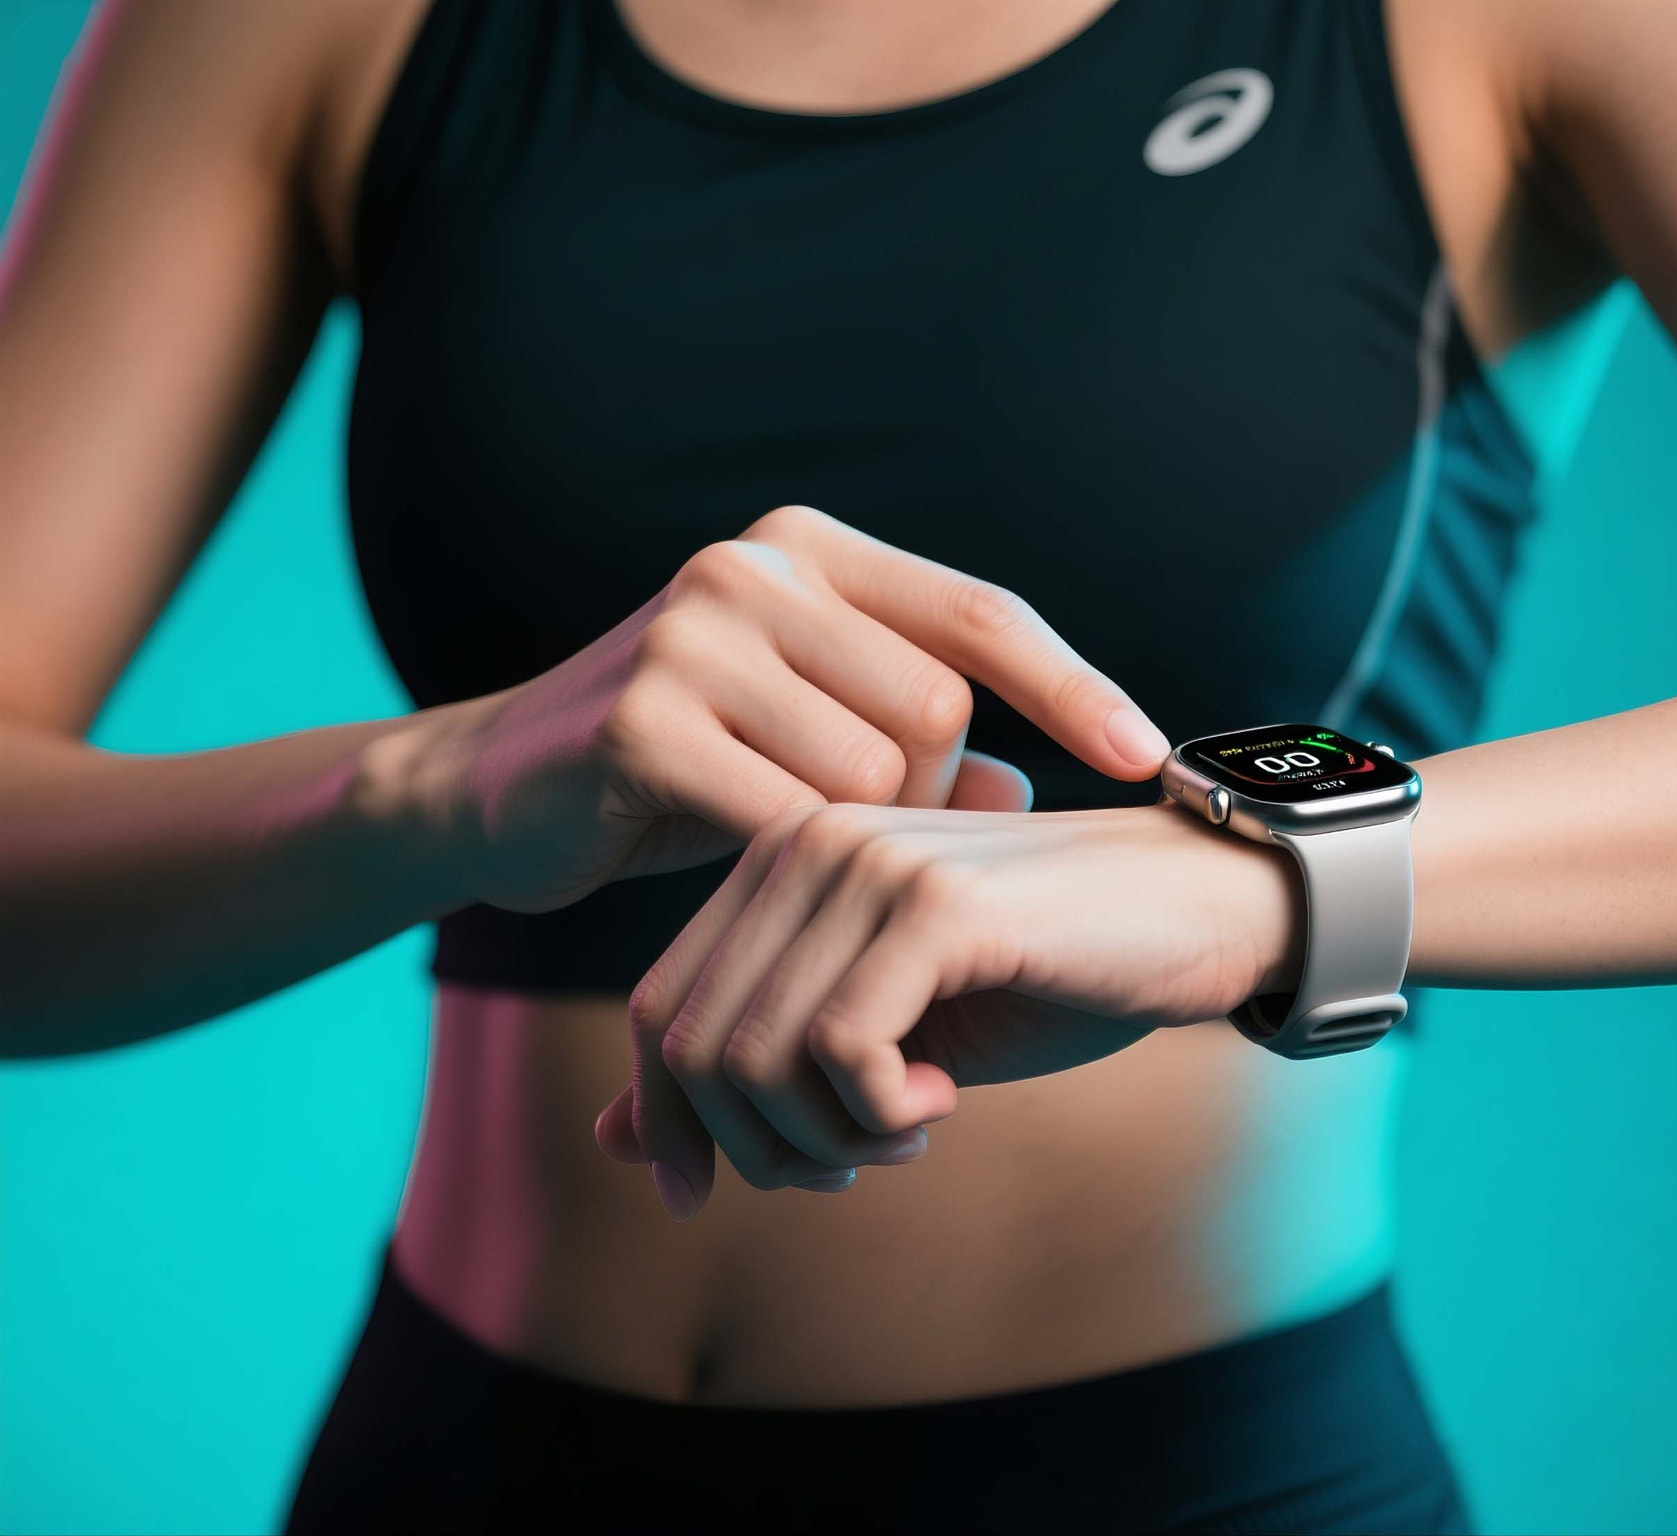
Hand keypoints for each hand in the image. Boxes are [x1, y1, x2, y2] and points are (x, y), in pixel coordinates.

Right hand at [383, 506, 1168, 911]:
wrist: (501, 791)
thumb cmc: (688, 767)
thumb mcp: (811, 738)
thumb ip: (918, 747)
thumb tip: (1021, 793)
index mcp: (811, 547)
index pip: (980, 614)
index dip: (1073, 688)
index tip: (1148, 758)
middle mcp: (755, 564)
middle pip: (936, 705)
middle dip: (922, 791)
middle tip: (849, 826)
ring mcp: (694, 632)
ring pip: (871, 768)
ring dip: (852, 833)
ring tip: (780, 833)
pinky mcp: (646, 719)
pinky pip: (788, 817)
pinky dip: (790, 860)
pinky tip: (739, 857)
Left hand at [593, 801, 1303, 1216]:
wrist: (1201, 914)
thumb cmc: (1050, 973)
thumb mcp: (884, 1037)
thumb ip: (756, 1073)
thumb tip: (617, 1147)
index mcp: (782, 859)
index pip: (657, 1010)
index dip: (679, 1121)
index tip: (740, 1183)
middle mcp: (807, 842)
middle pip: (691, 1045)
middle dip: (760, 1145)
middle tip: (859, 1162)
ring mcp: (867, 863)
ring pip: (755, 1056)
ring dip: (827, 1138)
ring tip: (910, 1128)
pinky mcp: (935, 905)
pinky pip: (840, 1052)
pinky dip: (880, 1114)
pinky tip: (946, 1100)